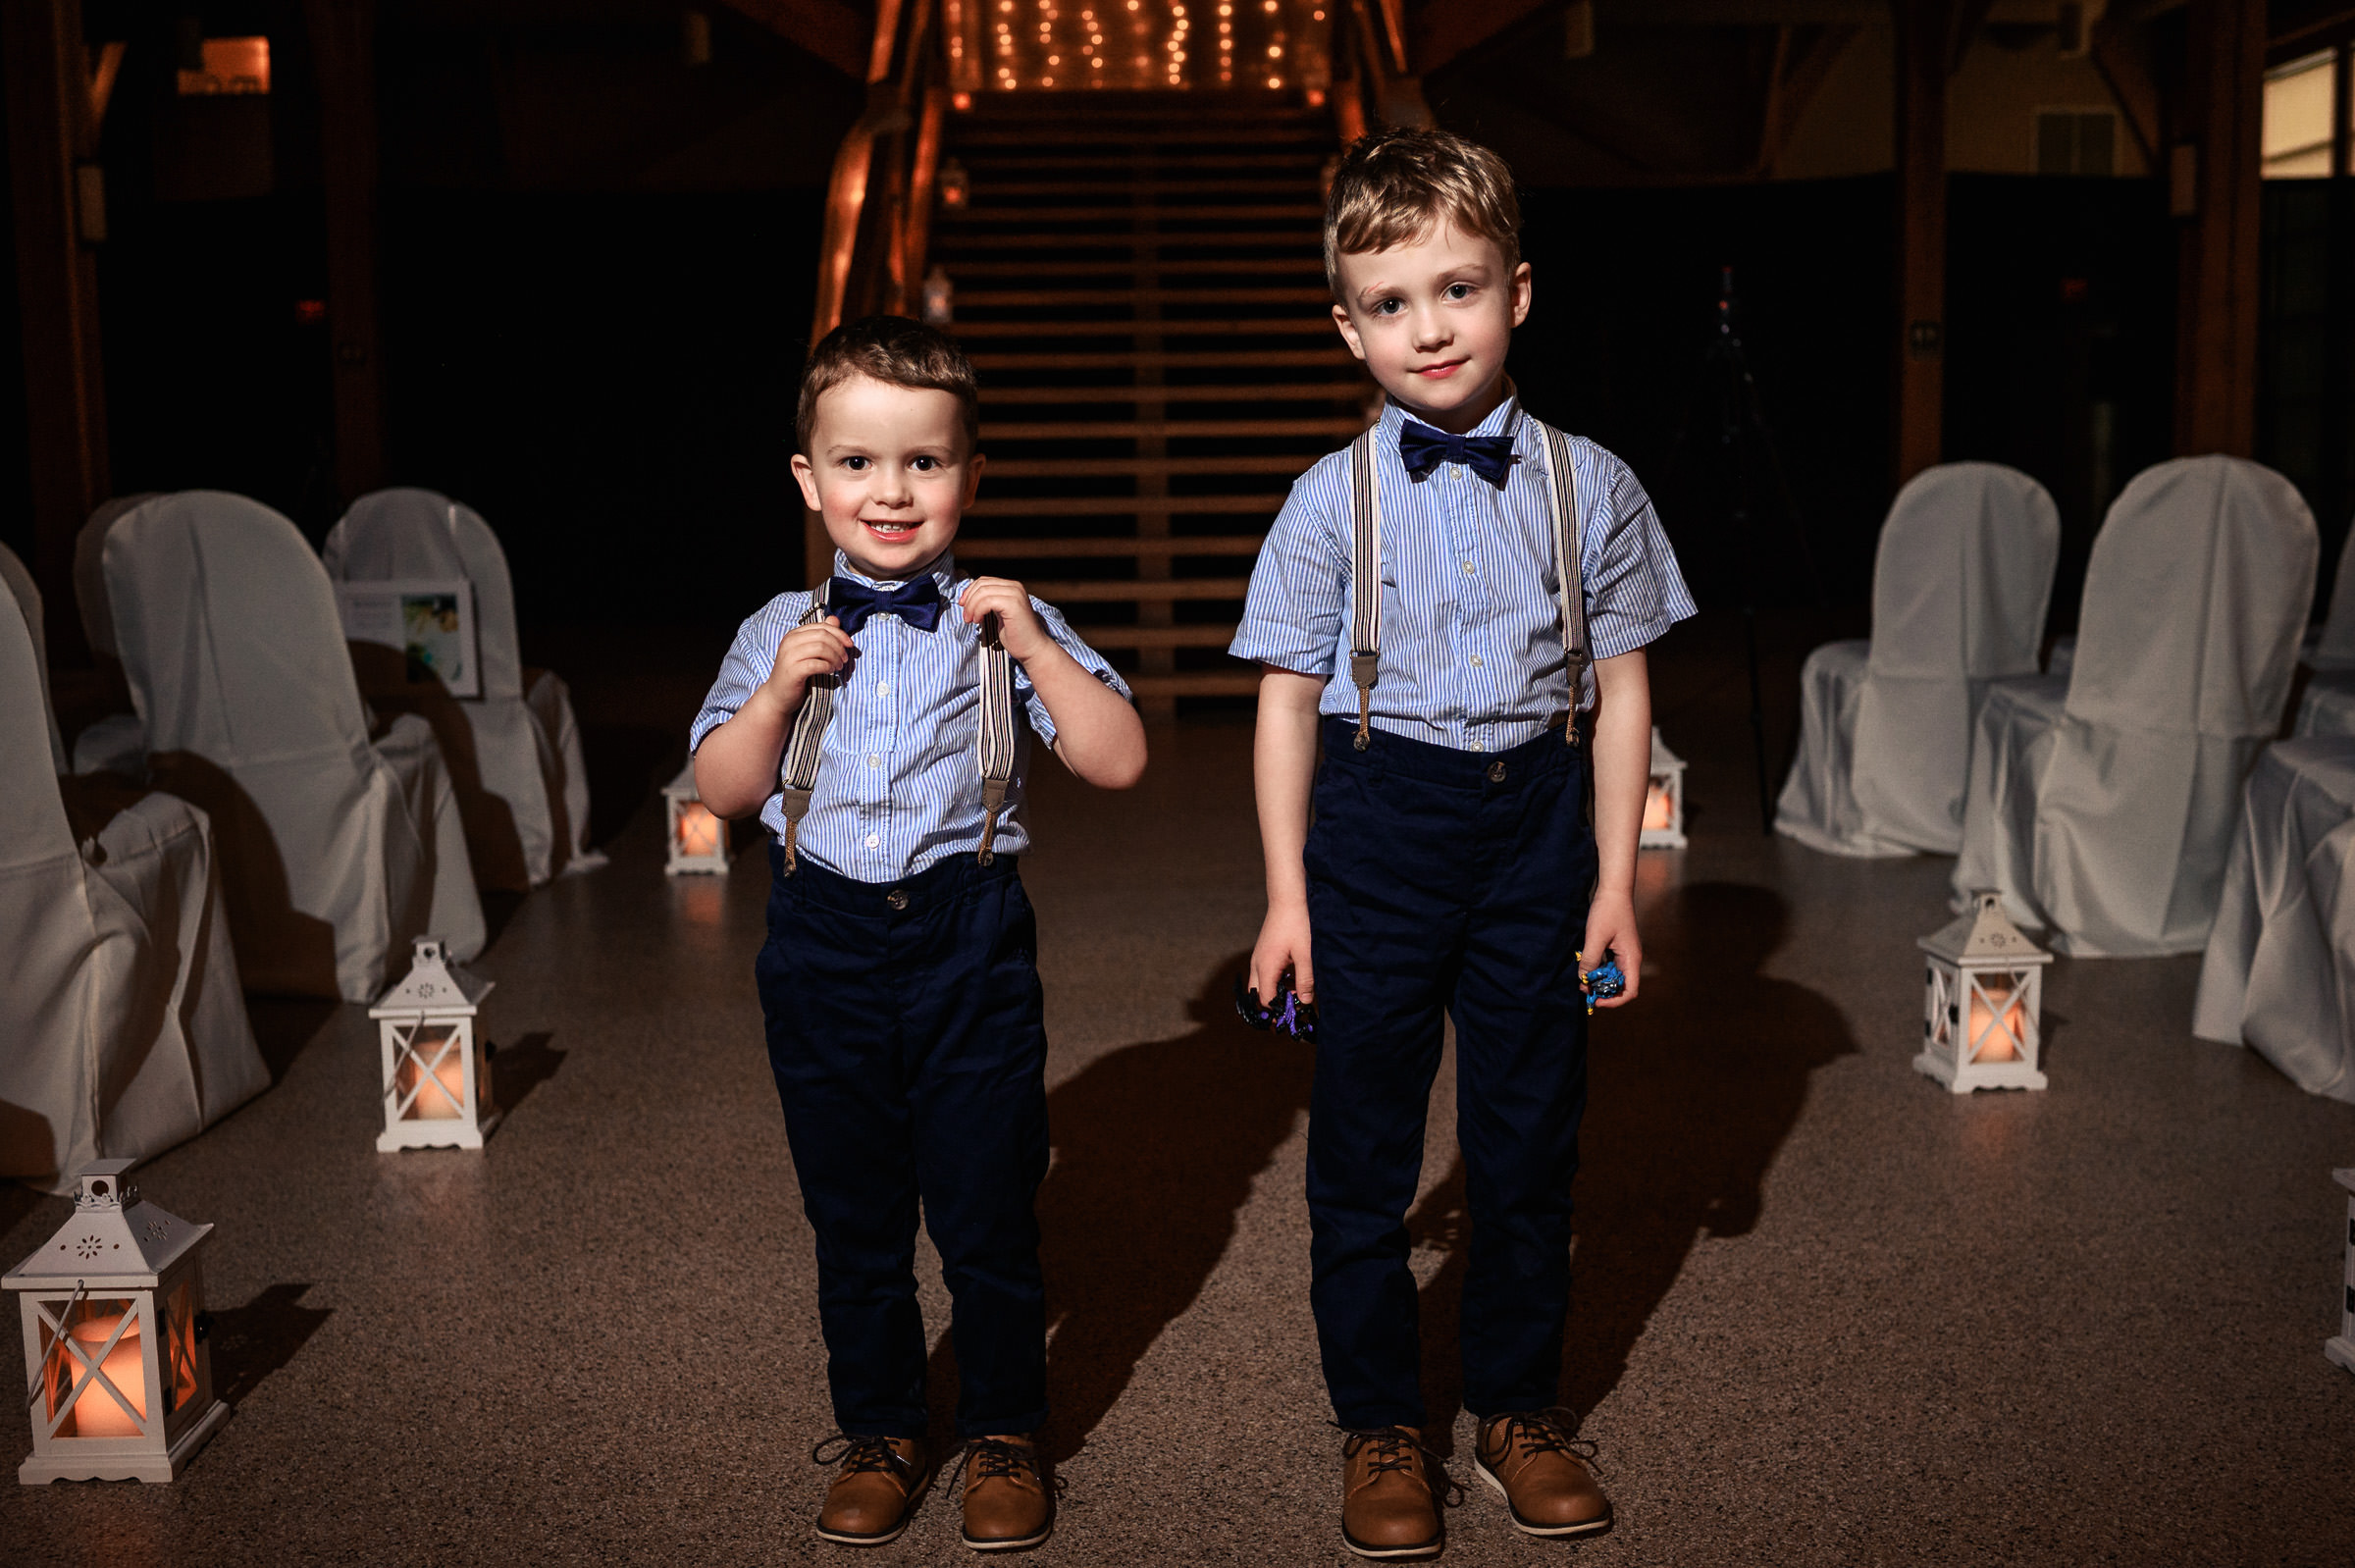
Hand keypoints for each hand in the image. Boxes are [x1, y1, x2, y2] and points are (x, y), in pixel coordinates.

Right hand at [757, 617, 854, 718]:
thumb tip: (835, 619)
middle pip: (823, 635)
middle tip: (845, 659)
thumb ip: (822, 636)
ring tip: (839, 666)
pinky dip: (827, 667)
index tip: (850, 645)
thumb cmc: (796, 673)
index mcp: (794, 634)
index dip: (839, 634)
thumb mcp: (809, 652)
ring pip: (821, 648)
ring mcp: (789, 656)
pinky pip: (816, 664)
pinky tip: (830, 671)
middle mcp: (790, 642)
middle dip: (839, 646)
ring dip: (835, 657)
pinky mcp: (792, 671)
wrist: (777, 695)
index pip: (822, 626)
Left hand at [960, 577, 1051, 662]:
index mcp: (1012, 587)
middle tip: (966, 617)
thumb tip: (969, 597)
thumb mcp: (999, 613)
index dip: (970, 592)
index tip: (963, 606)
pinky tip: (978, 621)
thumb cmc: (1016, 635)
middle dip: (969, 600)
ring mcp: (1015, 594)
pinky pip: (987, 601)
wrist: (1033, 649)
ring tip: (970, 620)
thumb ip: (990, 602)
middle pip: (982, 584)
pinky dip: (978, 610)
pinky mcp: (1013, 604)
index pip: (984, 581)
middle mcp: (1015, 586)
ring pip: (983, 592)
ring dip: (971, 607)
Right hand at [1250, 899, 1314, 1006]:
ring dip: (1276, 992)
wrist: (1288, 900)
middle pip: (1258, 995)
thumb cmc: (1297, 924)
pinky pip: (1264, 975)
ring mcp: (1258, 958)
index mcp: (1266, 967)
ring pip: (1261, 985)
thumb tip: (1305, 1001)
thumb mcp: (1306, 954)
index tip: (1296, 1011)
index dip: (1279, 1010)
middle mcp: (1257, 964)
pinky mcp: (1263, 953)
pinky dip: (1276, 981)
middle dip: (1274, 1004)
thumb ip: (1305, 980)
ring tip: (1297, 990)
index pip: (1266, 1000)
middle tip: (1293, 1006)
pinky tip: (1293, 976)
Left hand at [1581, 889, 1639, 1008]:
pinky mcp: (1616, 947)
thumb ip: (1590, 960)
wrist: (1613, 889)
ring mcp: (1623, 953)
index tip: (1596, 1000)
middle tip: (1584, 990)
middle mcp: (1630, 959)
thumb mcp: (1596, 937)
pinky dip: (1598, 969)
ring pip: (1613, 976)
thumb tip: (1584, 980)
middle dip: (1604, 991)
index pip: (1630, 991)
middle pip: (1621, 986)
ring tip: (1583, 980)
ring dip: (1599, 981)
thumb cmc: (1608, 911)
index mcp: (1631, 959)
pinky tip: (1585, 966)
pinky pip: (1608, 965)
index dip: (1614, 1001)